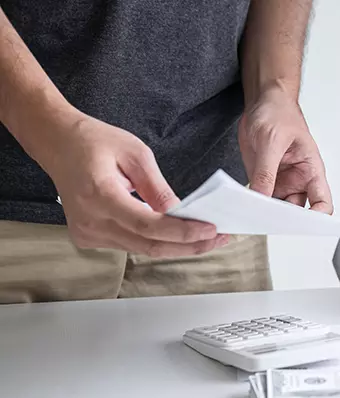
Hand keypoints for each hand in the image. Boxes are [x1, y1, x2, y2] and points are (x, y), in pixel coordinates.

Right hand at [43, 112, 224, 256]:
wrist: (56, 143)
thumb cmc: (93, 142)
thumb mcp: (135, 153)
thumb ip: (158, 187)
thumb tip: (182, 213)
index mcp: (100, 195)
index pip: (148, 226)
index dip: (182, 232)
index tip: (211, 230)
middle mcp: (90, 221)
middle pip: (148, 246)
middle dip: (188, 245)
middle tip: (218, 239)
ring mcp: (87, 233)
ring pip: (142, 249)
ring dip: (176, 246)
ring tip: (206, 238)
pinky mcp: (89, 237)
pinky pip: (131, 245)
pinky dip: (157, 242)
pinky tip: (179, 235)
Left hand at [238, 85, 331, 213]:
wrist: (263, 102)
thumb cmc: (278, 113)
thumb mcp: (271, 141)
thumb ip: (266, 171)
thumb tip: (260, 197)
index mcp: (311, 170)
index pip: (322, 203)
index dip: (316, 218)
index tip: (302, 226)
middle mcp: (298, 180)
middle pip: (297, 212)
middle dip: (284, 220)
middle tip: (267, 223)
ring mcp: (281, 181)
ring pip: (276, 208)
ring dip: (265, 213)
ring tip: (251, 217)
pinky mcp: (263, 179)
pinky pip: (259, 199)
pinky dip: (251, 205)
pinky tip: (242, 207)